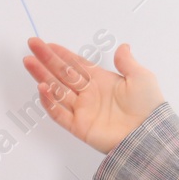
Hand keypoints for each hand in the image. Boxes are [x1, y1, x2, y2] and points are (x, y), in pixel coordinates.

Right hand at [21, 36, 164, 153]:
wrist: (149, 135)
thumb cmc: (149, 106)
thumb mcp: (141, 77)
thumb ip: (127, 62)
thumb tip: (122, 47)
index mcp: (102, 81)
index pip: (76, 64)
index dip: (62, 54)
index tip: (47, 44)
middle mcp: (89, 94)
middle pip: (62, 74)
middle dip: (46, 60)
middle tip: (32, 46)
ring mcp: (83, 110)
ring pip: (57, 90)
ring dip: (42, 76)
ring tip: (30, 62)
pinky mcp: (79, 126)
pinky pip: (59, 113)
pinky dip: (49, 101)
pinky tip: (42, 87)